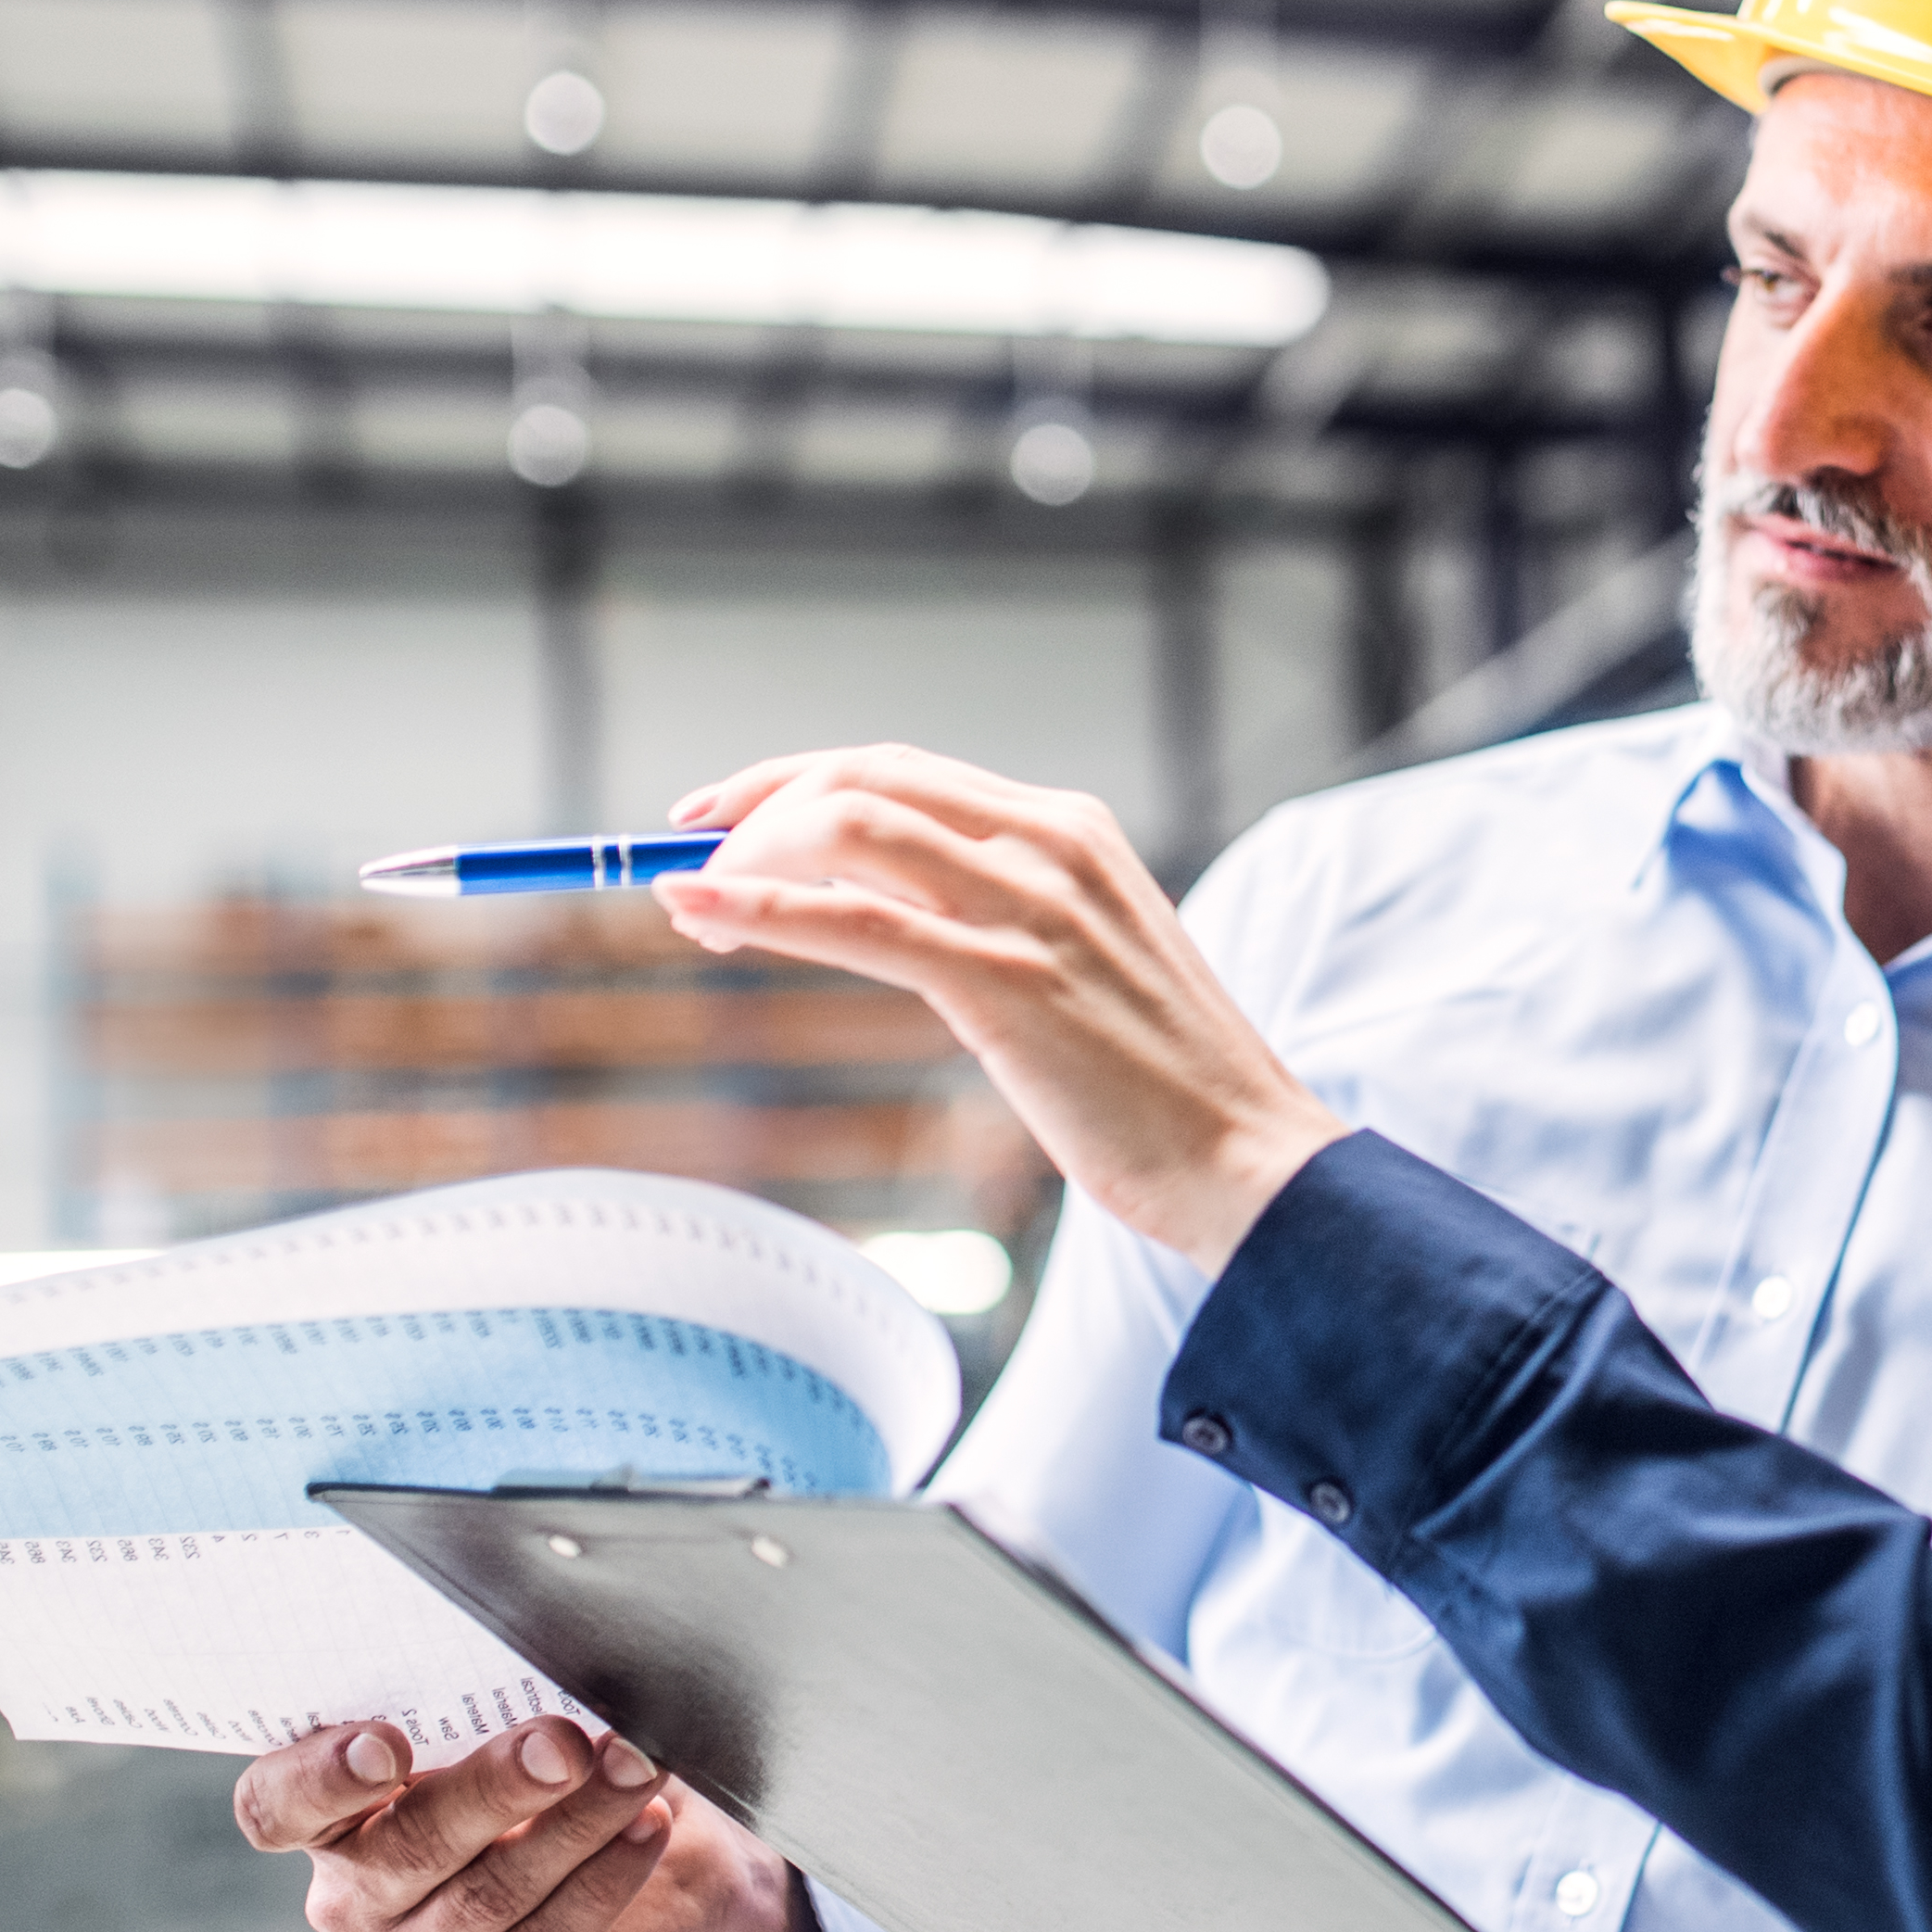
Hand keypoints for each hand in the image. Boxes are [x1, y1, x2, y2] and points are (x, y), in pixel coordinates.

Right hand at [230, 1717, 810, 1931]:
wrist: (661, 1856)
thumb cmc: (567, 1767)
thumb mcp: (522, 1721)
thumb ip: (492, 1695)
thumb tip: (531, 1642)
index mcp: (335, 1819)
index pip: (276, 1807)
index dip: (318, 1780)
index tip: (388, 1746)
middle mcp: (356, 1904)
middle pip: (404, 1848)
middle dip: (497, 1787)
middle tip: (569, 1743)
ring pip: (488, 1897)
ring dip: (575, 1826)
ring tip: (639, 1767)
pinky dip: (602, 1886)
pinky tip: (646, 1831)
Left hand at [646, 744, 1349, 1268]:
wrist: (1247, 1159)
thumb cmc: (1162, 1086)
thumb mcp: (1081, 966)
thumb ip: (997, 921)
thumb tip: (882, 914)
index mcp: (1071, 831)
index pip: (903, 771)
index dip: (799, 782)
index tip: (727, 816)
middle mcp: (1051, 846)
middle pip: (865, 778)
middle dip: (756, 801)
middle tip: (684, 844)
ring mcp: (1032, 910)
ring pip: (853, 830)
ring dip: (749, 853)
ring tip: (689, 900)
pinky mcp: (1009, 984)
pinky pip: (858, 922)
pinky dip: (764, 905)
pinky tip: (701, 910)